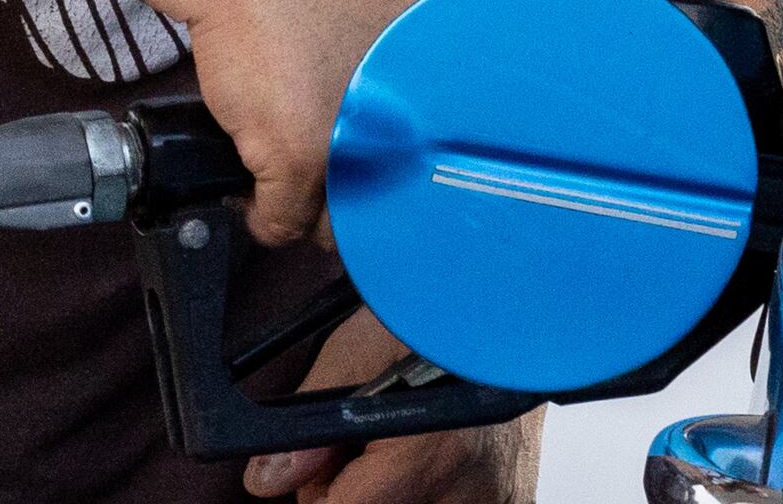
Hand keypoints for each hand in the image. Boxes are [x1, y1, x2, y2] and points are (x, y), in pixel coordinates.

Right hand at [160, 0, 430, 245]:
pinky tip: (256, 199)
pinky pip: (279, 222)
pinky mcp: (296, 161)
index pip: (436, 170)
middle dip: (355, 200)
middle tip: (328, 180)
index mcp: (437, 88)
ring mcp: (353, 145)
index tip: (381, 176)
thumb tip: (394, 115)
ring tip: (292, 186)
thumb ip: (402, 68)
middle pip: (386, 203)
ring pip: (333, 224)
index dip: (404, 177)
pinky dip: (263, 217)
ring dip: (311, 213)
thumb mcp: (389, 9)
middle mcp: (407, 122)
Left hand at [242, 308, 533, 502]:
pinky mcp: (515, 500)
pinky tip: (432, 455)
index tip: (320, 465)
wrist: (517, 300)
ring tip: (402, 442)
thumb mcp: (358, 348)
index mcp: (429, 454)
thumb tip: (265, 481)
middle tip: (365, 442)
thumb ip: (310, 424)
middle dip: (355, 491)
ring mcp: (498, 501)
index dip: (320, 491)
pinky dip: (427, 489)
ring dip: (392, 490)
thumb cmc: (437, 314)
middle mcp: (471, 492)